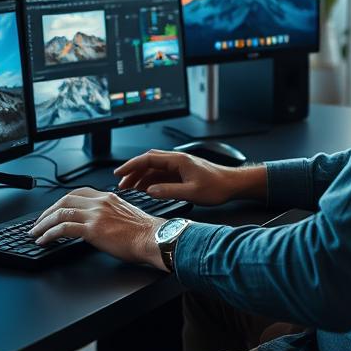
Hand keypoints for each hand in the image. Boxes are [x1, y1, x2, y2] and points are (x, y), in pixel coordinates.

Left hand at [29, 187, 164, 267]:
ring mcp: (95, 214)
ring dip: (44, 224)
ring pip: (60, 213)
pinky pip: (64, 228)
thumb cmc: (145, 232)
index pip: (77, 193)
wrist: (154, 238)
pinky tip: (44, 240)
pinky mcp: (93, 229)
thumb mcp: (125, 215)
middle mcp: (100, 202)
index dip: (61, 202)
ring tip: (35, 233)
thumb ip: (109, 214)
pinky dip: (50, 234)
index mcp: (108, 197)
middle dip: (47, 212)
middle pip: (64, 200)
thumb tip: (98, 224)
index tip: (53, 211)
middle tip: (38, 223)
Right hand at [113, 149, 265, 205]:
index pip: (148, 159)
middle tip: (120, 183)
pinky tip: (145, 189)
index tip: (119, 173)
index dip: (131, 165)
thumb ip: (169, 191)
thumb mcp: (192, 192)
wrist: (232, 184)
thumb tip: (150, 191)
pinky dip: (150, 181)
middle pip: (148, 162)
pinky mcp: (181, 173)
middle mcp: (177, 160)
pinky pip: (161, 174)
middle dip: (132, 171)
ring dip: (140, 177)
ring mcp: (179, 166)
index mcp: (178, 160)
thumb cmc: (217, 186)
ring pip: (154, 168)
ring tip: (129, 188)